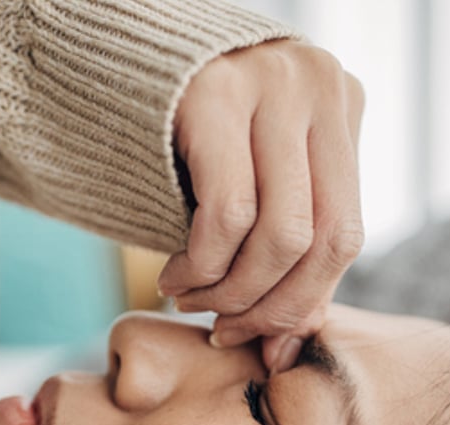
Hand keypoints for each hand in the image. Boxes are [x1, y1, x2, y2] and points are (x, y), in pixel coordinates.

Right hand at [158, 39, 364, 372]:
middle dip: (270, 306)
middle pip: (321, 238)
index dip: (304, 302)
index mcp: (340, 105)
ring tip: (190, 301)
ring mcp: (271, 84)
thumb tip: (292, 343)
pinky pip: (227, 213)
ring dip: (231, 291)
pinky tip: (173, 276)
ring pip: (280, 233)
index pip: (345, 232)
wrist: (104, 55)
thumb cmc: (181, 131)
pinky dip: (202, 265)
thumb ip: (284, 246)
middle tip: (224, 330)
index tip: (266, 343)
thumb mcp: (252, 178)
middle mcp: (317, 86)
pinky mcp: (214, 94)